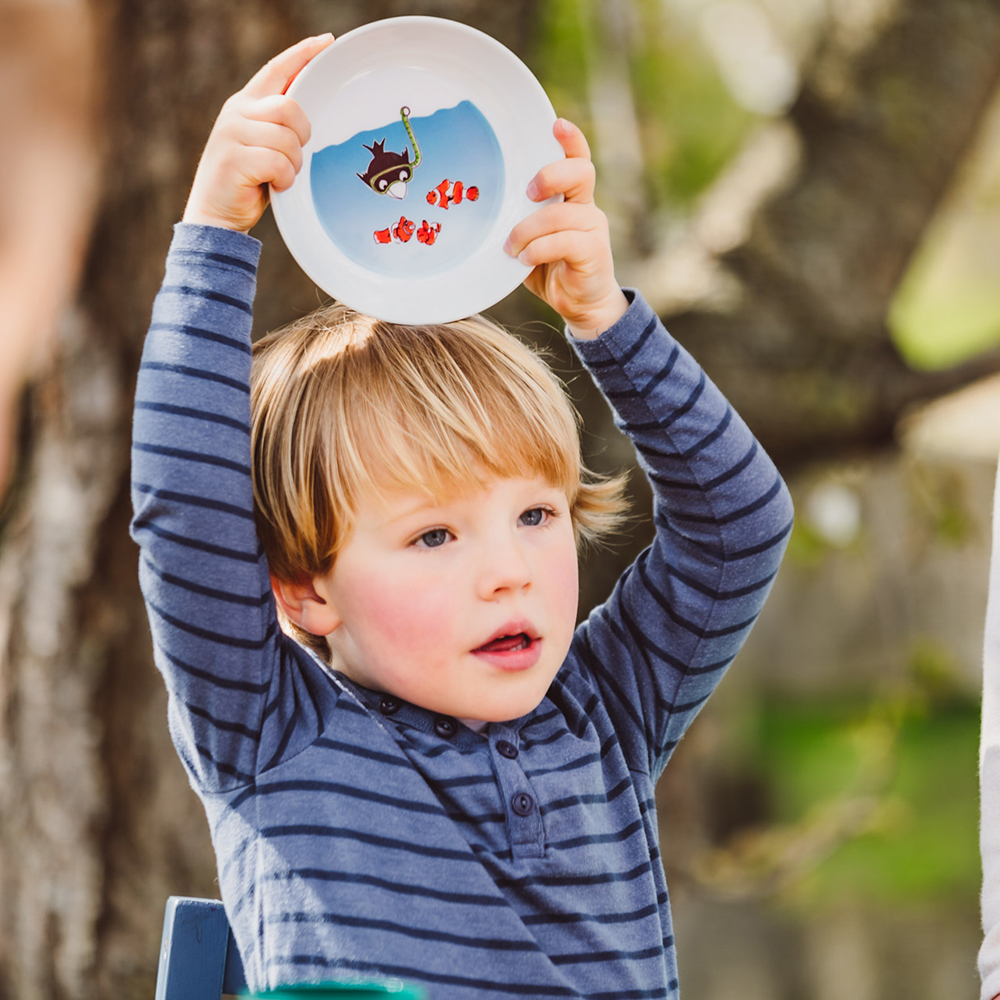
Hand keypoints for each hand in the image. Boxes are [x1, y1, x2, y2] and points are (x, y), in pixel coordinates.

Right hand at [182, 34, 333, 232]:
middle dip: (301, 137)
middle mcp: (236, 112)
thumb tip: (307, 113)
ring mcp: (232, 133)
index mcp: (245, 105)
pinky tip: (272, 186)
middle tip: (291, 159)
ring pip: (287, 139)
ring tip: (278, 176)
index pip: (277, 70)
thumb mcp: (263, 146)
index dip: (303, 54)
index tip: (326, 42)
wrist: (216, 215)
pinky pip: (279, 164)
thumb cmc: (247, 183)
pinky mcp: (234, 159)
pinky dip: (284, 180)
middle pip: (290, 108)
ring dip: (292, 165)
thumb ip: (278, 125)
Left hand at [504, 118, 628, 339]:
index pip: (578, 159)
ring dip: (527, 230)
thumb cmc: (550, 269)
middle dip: (550, 175)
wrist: (580, 305)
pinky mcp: (594, 252)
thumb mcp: (530, 240)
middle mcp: (587, 207)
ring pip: (559, 214)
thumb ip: (518, 221)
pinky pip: (563, 242)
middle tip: (527, 194)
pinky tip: (525, 260)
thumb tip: (481, 210)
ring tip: (511, 248)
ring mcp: (593, 229)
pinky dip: (538, 249)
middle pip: (580, 172)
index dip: (571, 140)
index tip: (555, 124)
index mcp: (573, 198)